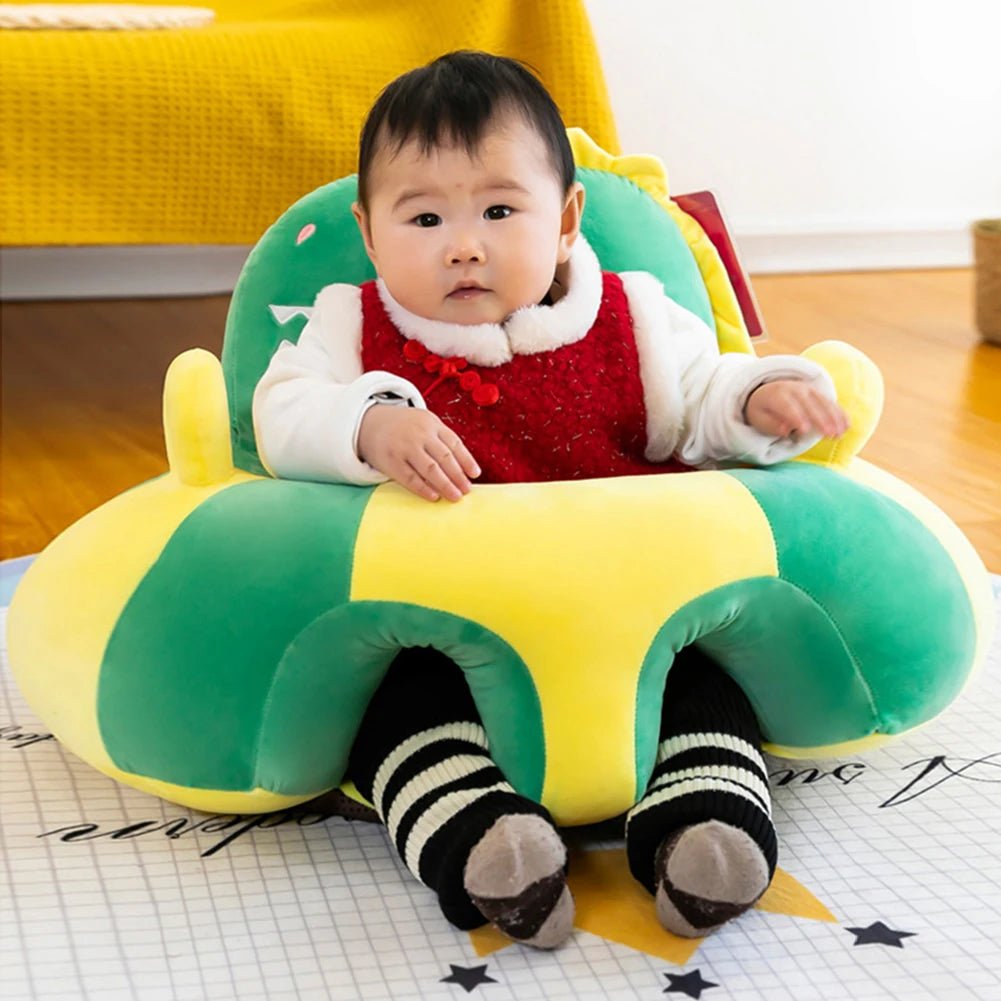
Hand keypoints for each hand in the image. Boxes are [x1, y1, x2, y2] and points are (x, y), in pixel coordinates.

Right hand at [357, 405, 480, 501]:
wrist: (369, 422)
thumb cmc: (404, 427)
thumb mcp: (423, 423)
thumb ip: (441, 439)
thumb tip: (464, 467)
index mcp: (431, 424)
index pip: (454, 444)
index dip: (466, 460)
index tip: (475, 474)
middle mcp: (420, 435)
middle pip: (445, 458)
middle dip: (458, 476)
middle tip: (467, 490)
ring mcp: (405, 448)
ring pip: (430, 469)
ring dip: (445, 484)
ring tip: (456, 496)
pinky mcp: (391, 461)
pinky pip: (410, 478)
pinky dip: (423, 488)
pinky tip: (434, 497)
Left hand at [744, 380, 849, 439]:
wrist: (767, 391)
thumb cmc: (763, 411)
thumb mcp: (760, 419)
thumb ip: (771, 425)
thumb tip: (786, 430)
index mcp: (777, 395)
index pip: (787, 406)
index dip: (796, 417)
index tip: (805, 430)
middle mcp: (794, 389)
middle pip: (809, 405)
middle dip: (820, 419)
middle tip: (830, 434)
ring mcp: (808, 389)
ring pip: (823, 402)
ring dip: (833, 417)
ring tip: (841, 433)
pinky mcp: (817, 393)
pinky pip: (830, 402)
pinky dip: (839, 413)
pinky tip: (847, 425)